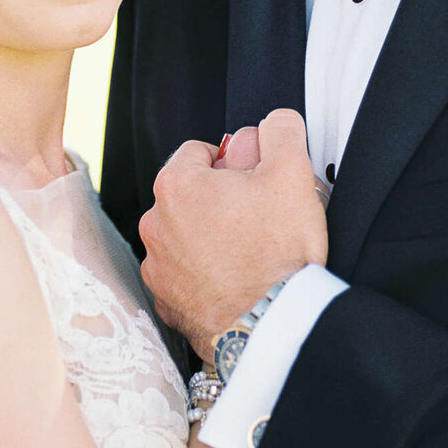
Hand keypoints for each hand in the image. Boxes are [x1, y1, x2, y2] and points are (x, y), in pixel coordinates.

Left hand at [139, 108, 327, 363]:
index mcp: (176, 185)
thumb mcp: (292, 173)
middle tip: (258, 217)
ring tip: (248, 252)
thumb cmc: (278, 252)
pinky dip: (204, 274)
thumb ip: (280, 131)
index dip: (233, 162)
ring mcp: (158, 267)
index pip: (201, 151)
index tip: (254, 182)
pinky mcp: (166, 302)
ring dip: (210, 236)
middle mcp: (155, 224)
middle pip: (191, 193)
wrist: (272, 325)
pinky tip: (235, 280)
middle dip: (220, 199)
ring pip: (185, 235)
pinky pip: (183, 274)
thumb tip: (274, 122)